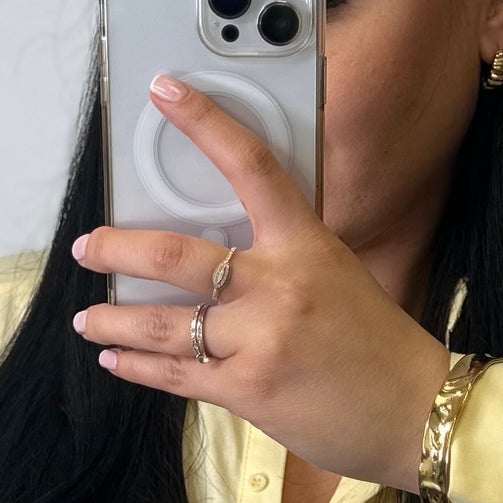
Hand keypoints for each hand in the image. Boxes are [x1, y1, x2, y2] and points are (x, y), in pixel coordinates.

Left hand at [70, 74, 452, 494]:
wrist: (415, 411)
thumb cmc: (376, 345)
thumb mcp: (336, 276)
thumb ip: (282, 258)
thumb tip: (219, 251)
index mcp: (306, 243)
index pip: (252, 165)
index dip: (204, 122)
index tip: (163, 91)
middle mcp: (278, 285)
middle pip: (175, 254)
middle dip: (118, 250)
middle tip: (87, 248)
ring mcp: (260, 340)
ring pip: (162, 323)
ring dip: (112, 322)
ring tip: (87, 320)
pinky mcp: (248, 390)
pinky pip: (175, 375)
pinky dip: (137, 368)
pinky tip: (116, 361)